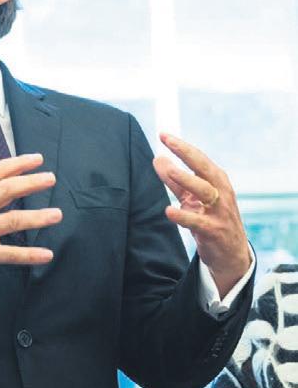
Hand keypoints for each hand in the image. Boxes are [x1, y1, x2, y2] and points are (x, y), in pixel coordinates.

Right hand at [0, 153, 62, 293]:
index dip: (17, 164)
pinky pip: (10, 254)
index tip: (37, 160)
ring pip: (13, 220)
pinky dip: (30, 255)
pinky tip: (46, 254)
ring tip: (56, 214)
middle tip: (50, 179)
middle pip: (7, 190)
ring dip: (38, 217)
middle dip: (32, 183)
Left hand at [152, 133, 249, 293]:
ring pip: (205, 191)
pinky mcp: (214, 230)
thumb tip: (158, 158)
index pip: (198, 159)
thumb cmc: (210, 218)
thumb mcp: (192, 198)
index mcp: (216, 181)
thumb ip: (175, 180)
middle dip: (186, 153)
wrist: (230, 253)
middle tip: (168, 141)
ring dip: (188, 180)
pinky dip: (184, 216)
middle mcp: (221, 192)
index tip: (163, 134)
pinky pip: (198, 222)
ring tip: (170, 171)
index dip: (182, 146)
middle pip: (205, 168)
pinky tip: (169, 211)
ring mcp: (219, 211)